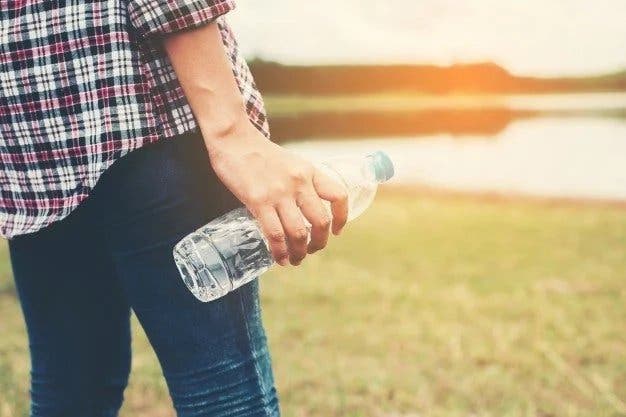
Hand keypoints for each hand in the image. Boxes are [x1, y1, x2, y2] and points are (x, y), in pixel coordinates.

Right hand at [204, 120, 348, 265]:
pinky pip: (275, 234)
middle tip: (312, 251)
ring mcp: (279, 192)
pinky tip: (279, 258)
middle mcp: (299, 182)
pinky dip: (279, 252)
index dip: (341, 218)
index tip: (336, 231)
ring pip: (298, 233)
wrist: (233, 139)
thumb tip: (302, 210)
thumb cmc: (259, 152)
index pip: (338, 196)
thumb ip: (299, 183)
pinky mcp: (259, 201)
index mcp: (309, 171)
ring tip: (295, 260)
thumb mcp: (290, 163)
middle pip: (320, 221)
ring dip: (299, 252)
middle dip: (319, 243)